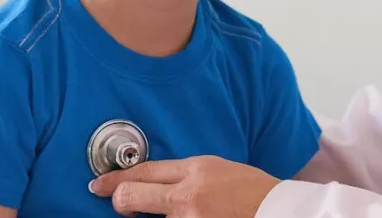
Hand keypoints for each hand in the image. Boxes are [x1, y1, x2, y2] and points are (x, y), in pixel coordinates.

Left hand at [88, 156, 278, 217]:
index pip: (143, 172)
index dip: (115, 180)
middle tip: (121, 206)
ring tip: (174, 213)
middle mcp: (188, 198)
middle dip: (121, 202)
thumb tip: (154, 181)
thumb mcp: (218, 169)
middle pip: (132, 197)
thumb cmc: (255, 192)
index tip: (99, 186)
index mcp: (195, 171)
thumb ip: (185, 174)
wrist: (281, 213)